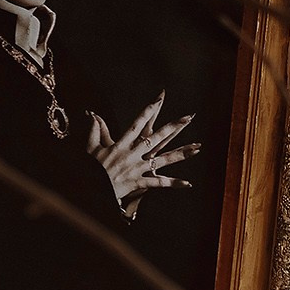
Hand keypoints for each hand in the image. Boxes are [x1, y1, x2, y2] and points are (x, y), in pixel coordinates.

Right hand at [87, 95, 200, 216]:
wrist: (92, 190)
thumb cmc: (92, 169)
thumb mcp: (92, 148)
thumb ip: (95, 130)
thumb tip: (92, 114)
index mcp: (121, 144)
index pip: (137, 124)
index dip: (148, 111)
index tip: (159, 99)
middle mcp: (132, 154)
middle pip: (156, 137)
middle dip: (173, 127)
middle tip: (188, 117)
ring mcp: (137, 168)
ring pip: (163, 159)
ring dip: (181, 153)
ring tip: (197, 148)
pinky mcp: (139, 182)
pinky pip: (159, 183)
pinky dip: (173, 184)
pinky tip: (187, 183)